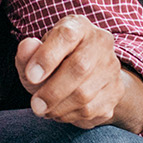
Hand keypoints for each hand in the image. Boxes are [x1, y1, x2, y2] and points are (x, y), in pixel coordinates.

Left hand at [16, 15, 142, 132]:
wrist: (83, 78)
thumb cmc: (52, 64)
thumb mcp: (34, 56)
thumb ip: (27, 53)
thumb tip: (27, 46)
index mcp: (79, 26)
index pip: (67, 36)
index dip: (47, 57)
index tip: (31, 76)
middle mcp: (100, 43)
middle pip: (80, 67)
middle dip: (53, 91)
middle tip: (36, 105)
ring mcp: (111, 68)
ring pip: (85, 94)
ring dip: (59, 107)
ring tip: (44, 109)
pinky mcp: (116, 92)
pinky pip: (91, 110)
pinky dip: (69, 116)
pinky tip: (60, 111)